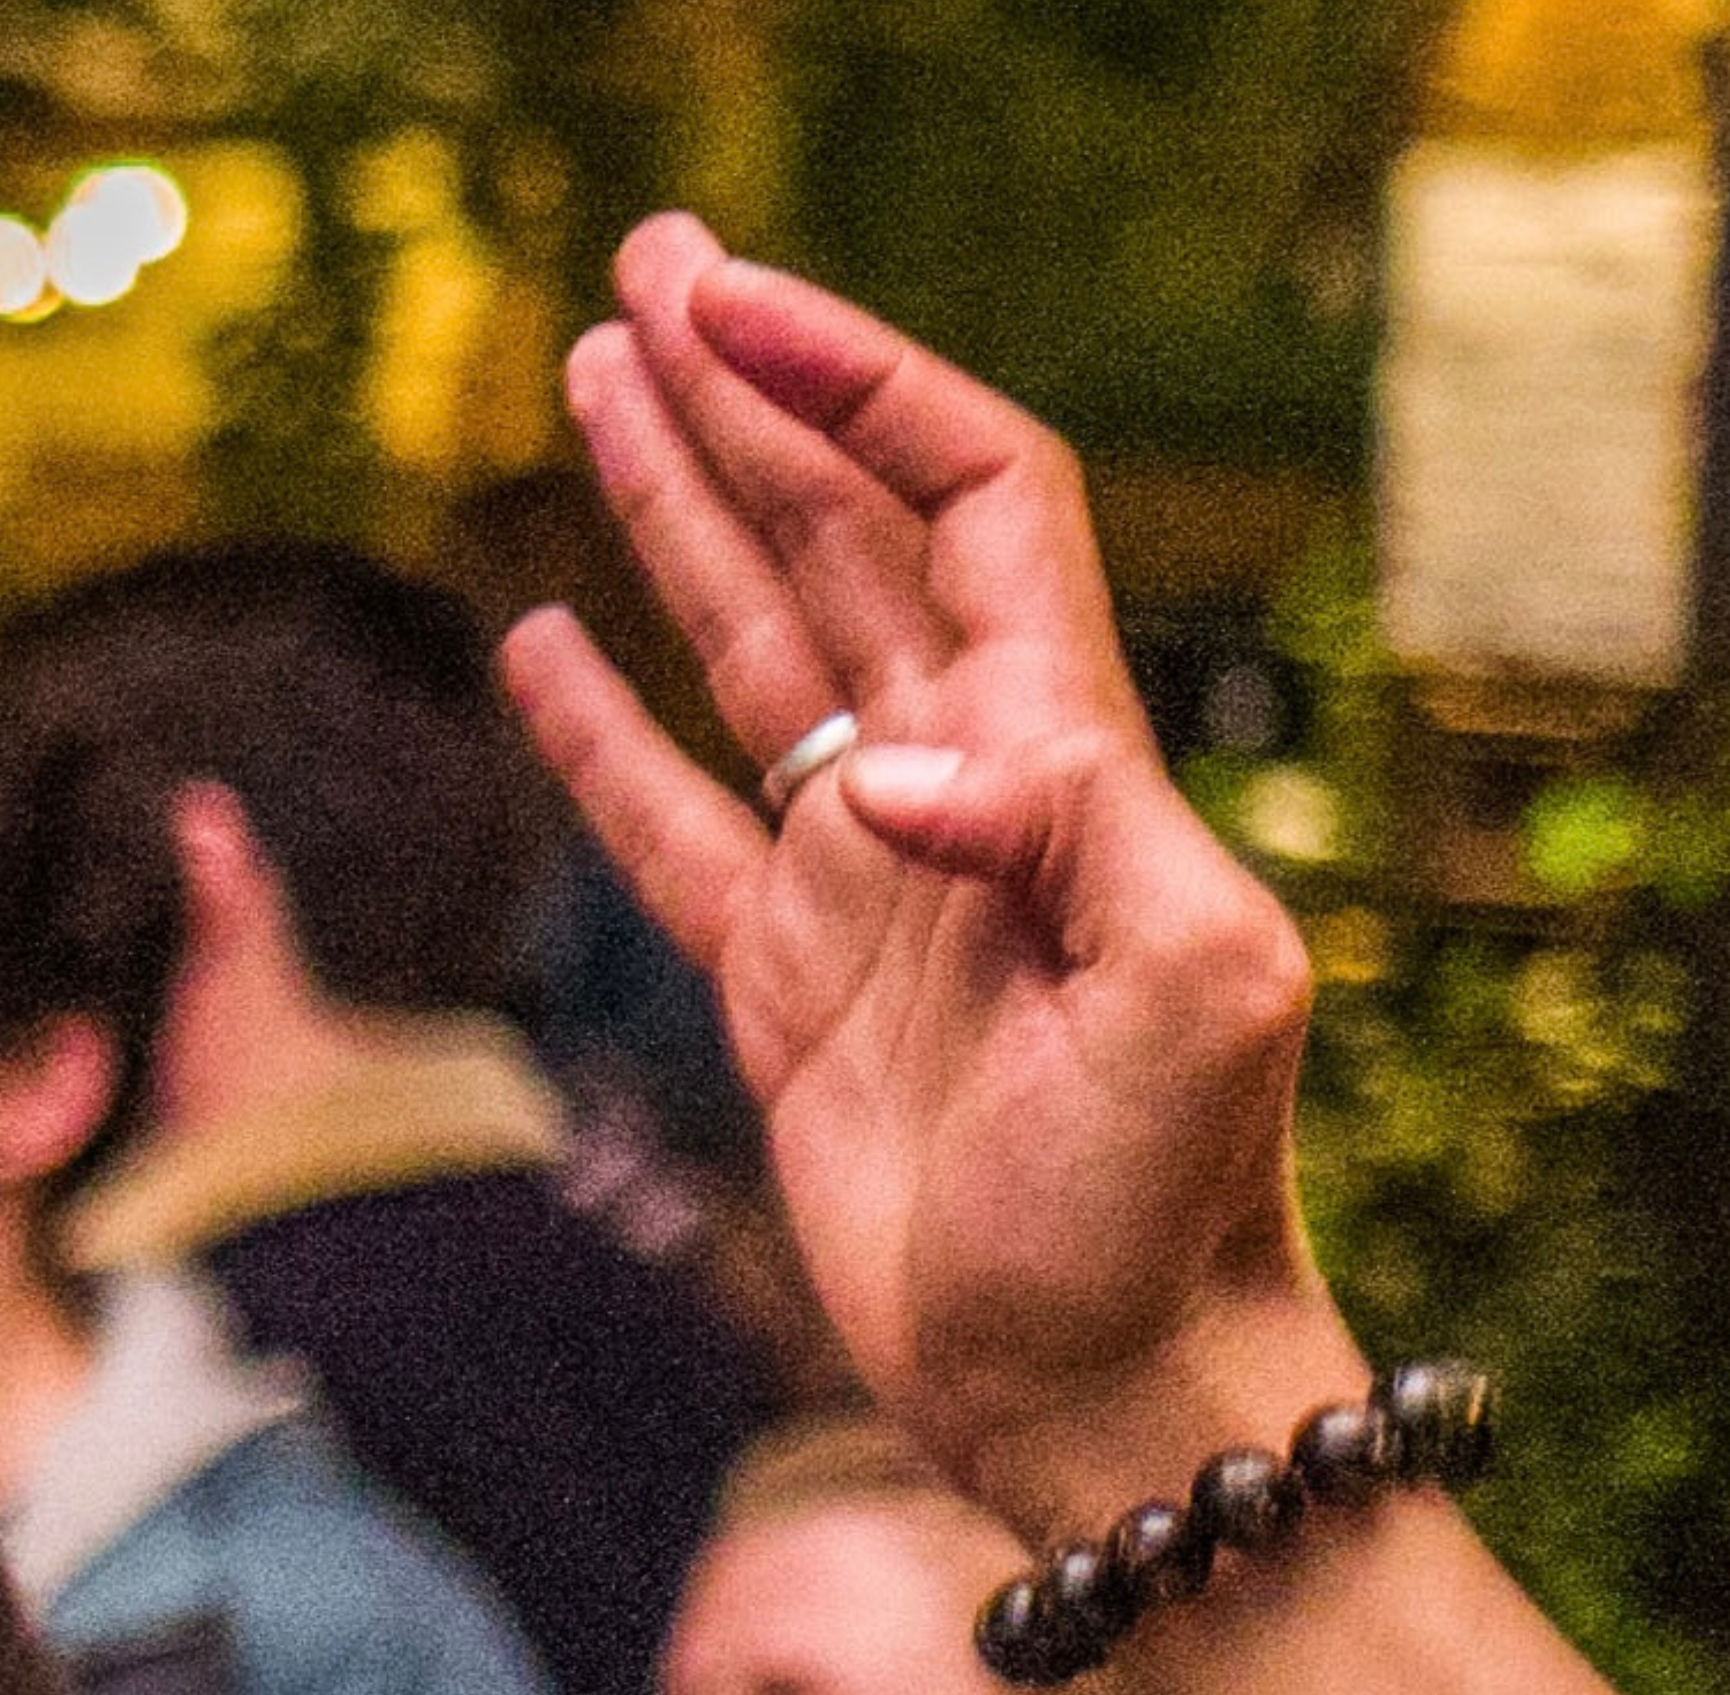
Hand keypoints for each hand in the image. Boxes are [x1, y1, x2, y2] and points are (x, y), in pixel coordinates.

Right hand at [506, 217, 1359, 1530]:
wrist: (1104, 1385)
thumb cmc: (1167, 1207)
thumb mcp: (1188, 1005)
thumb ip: (1064, 848)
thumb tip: (884, 772)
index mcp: (1062, 757)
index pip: (964, 500)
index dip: (854, 387)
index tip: (726, 314)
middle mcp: (966, 789)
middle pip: (844, 534)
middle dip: (750, 394)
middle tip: (646, 273)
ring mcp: (868, 884)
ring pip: (755, 646)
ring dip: (680, 509)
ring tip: (595, 382)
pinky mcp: (789, 987)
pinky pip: (674, 825)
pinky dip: (601, 731)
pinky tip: (541, 642)